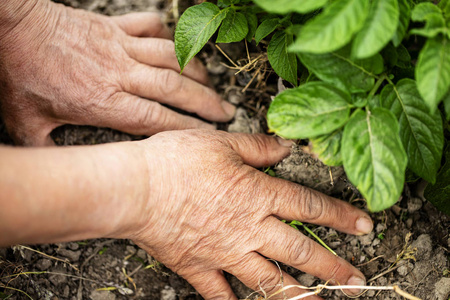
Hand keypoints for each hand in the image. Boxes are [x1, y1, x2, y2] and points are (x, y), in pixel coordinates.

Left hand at [0, 0, 234, 145]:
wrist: (8, 28)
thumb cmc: (18, 74)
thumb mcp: (26, 122)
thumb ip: (48, 150)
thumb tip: (57, 175)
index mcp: (102, 101)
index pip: (157, 117)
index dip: (188, 127)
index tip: (210, 134)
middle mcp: (119, 73)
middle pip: (173, 88)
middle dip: (205, 102)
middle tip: (226, 111)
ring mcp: (119, 46)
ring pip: (170, 58)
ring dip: (195, 71)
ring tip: (212, 84)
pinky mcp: (113, 26)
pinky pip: (150, 25)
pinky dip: (168, 34)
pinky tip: (179, 45)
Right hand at [130, 130, 372, 299]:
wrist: (136, 188)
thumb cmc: (176, 160)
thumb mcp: (222, 143)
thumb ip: (258, 149)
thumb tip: (286, 147)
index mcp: (256, 195)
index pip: (309, 206)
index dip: (340, 216)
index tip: (366, 227)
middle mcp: (248, 229)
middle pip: (298, 251)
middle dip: (332, 268)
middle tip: (356, 282)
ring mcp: (224, 253)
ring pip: (268, 280)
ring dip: (296, 295)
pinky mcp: (198, 267)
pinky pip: (221, 294)